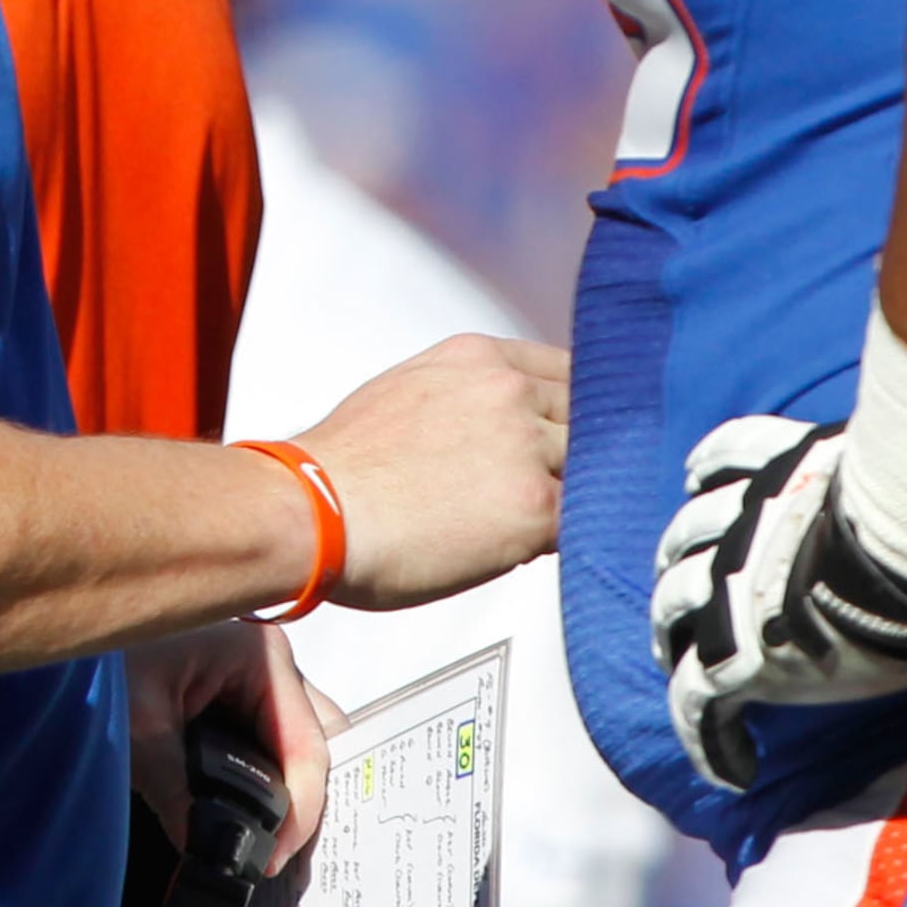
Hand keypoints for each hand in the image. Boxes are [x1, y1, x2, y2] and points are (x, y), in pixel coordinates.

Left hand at [126, 621, 331, 867]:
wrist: (77, 636)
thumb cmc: (105, 660)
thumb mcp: (139, 726)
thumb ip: (174, 788)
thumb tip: (204, 850)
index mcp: (262, 658)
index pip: (309, 746)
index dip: (299, 811)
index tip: (271, 859)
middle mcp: (273, 668)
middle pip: (319, 746)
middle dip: (307, 808)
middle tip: (277, 860)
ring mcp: (260, 685)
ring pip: (301, 751)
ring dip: (290, 801)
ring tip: (267, 853)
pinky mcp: (239, 705)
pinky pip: (272, 751)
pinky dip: (269, 790)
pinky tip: (252, 826)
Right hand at [290, 333, 565, 611]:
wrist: (315, 514)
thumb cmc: (343, 470)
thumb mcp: (406, 389)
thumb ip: (463, 393)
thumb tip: (490, 424)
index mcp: (477, 358)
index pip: (566, 369)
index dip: (573, 409)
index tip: (574, 433)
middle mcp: (508, 391)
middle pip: (588, 416)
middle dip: (578, 453)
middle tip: (555, 486)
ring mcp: (526, 446)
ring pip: (591, 468)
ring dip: (573, 496)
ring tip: (531, 524)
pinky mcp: (535, 507)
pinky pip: (585, 520)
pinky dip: (571, 536)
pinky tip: (534, 549)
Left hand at [651, 341, 906, 790]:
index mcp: (800, 475)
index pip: (732, 455)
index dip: (723, 477)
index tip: (722, 494)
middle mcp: (754, 526)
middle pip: (689, 532)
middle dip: (688, 559)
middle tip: (697, 593)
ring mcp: (738, 591)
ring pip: (672, 603)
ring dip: (679, 632)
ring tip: (698, 667)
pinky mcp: (741, 658)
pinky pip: (698, 700)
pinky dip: (705, 732)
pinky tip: (726, 762)